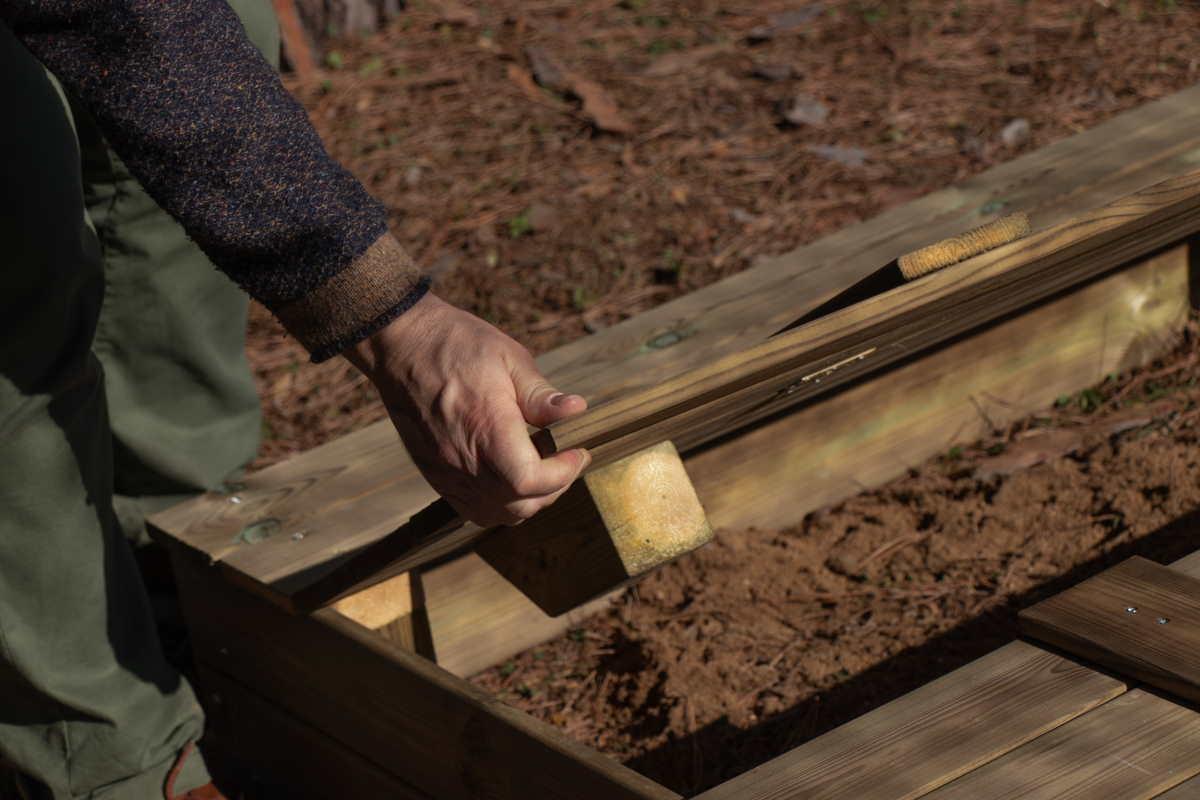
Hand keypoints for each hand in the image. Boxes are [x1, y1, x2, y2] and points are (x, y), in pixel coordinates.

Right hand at [344, 293, 590, 526]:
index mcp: (487, 428)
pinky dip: (498, 505)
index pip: (530, 481)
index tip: (577, 452)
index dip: (563, 474)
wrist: (401, 347)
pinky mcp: (434, 474)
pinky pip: (471, 510)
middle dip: (552, 489)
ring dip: (526, 502)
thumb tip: (576, 411)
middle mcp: (464, 459)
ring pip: (496, 514)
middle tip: (565, 461)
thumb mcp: (508, 358)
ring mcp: (446, 471)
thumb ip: (541, 395)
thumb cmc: (457, 345)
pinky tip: (509, 478)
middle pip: (518, 505)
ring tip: (540, 472)